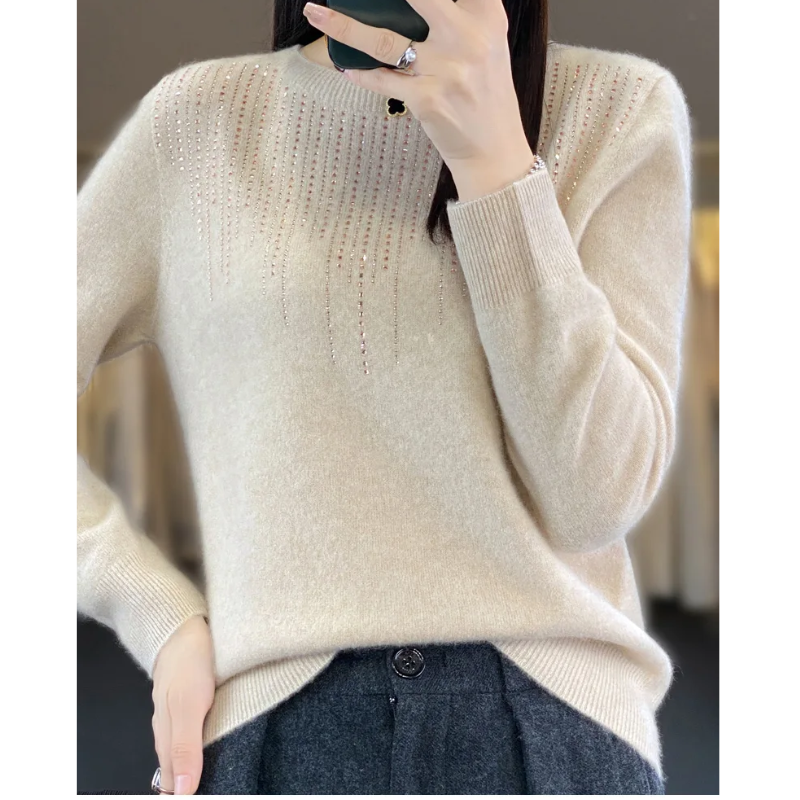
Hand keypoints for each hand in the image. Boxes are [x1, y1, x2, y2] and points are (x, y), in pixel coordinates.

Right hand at [151, 615, 215, 794]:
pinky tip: (213, 743)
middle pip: (175, 766)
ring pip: (184, 748)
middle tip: (211, 789)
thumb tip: (181, 792)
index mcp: (166, 734)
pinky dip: (202, 742)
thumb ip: (186, 746)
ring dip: (195, 765)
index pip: (170, 779)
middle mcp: (170, 727)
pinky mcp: (190, 698)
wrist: (184, 626)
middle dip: (186, 784)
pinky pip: (192, 729)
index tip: (200, 797)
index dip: (182, 793)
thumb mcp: (189, 706)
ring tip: (210, 776)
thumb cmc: (188, 663)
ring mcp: (178, 711)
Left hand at [301, 0, 536, 200]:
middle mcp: (468, 39)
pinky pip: (382, 80)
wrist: (493, 151)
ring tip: (316, 13)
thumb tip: (416, 4)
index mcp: (487, 19)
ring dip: (343, 26)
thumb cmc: (486, 96)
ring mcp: (445, 70)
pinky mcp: (426, 99)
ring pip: (383, 40)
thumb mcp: (488, 46)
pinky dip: (361, 74)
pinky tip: (345, 67)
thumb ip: (464, 15)